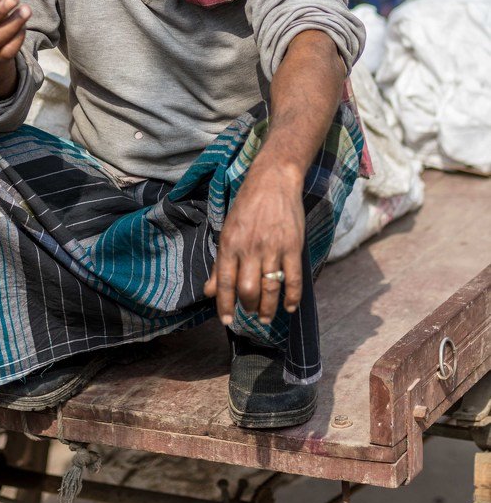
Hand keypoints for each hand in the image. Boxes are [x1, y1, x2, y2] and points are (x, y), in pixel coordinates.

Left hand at [203, 164, 304, 325]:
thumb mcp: (227, 231)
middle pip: (247, 290)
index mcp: (230, 244)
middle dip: (248, 307)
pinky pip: (293, 278)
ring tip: (266, 317)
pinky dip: (292, 297)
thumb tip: (209, 292)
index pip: (224, 283)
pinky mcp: (292, 246)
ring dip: (268, 308)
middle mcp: (250, 248)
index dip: (224, 306)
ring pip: (270, 288)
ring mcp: (272, 247)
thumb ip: (220, 264)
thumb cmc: (247, 206)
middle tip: (251, 312)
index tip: (227, 321)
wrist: (273, 180)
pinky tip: (289, 307)